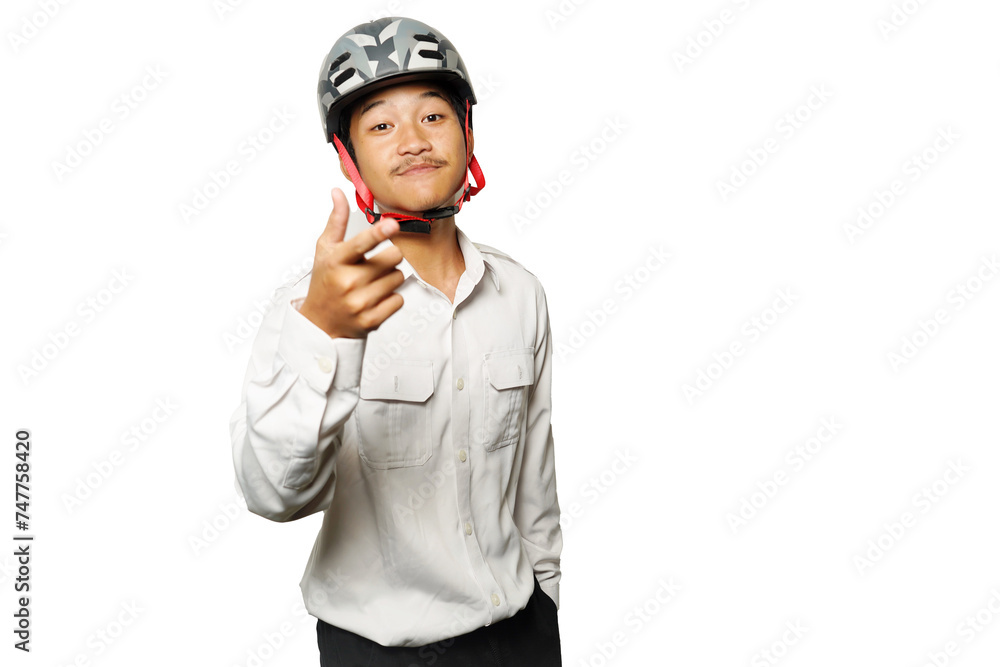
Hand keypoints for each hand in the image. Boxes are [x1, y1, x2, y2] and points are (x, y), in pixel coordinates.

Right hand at [299, 188, 404, 338]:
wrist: (320, 322)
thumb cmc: (325, 282)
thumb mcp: (325, 250)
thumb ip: (336, 221)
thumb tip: (337, 193)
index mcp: (336, 261)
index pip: (361, 243)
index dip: (379, 232)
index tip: (392, 225)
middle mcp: (347, 282)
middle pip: (392, 258)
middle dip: (389, 258)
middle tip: (375, 264)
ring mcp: (359, 302)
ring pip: (398, 278)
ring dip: (391, 278)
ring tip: (373, 283)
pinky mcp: (371, 320)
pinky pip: (399, 300)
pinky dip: (392, 298)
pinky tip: (376, 299)